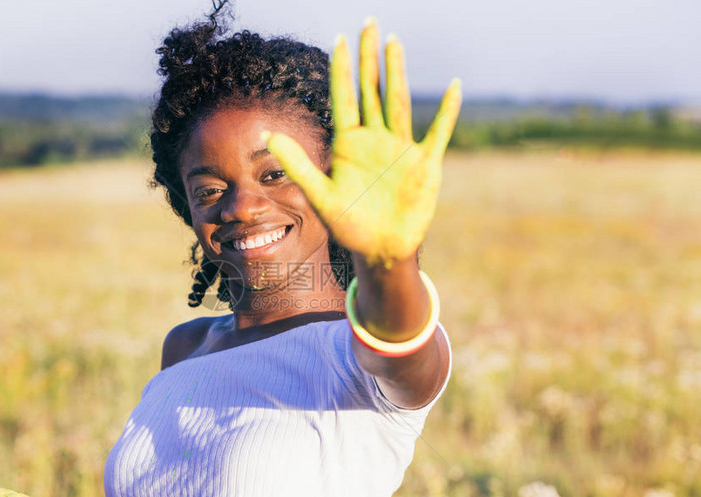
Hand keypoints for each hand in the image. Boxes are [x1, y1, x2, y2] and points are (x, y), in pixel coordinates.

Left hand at [266, 18, 460, 266]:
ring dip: (397, 72)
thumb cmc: (349, 226)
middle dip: (369, 57)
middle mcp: (374, 140)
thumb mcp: (319, 195)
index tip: (338, 38)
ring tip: (394, 41)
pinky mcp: (424, 164)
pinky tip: (453, 87)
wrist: (380, 250)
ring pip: (398, 102)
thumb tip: (267, 133)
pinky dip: (446, 111)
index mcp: (348, 144)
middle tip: (368, 22)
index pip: (344, 98)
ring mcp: (400, 149)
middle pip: (372, 90)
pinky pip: (437, 132)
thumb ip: (297, 163)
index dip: (342, 69)